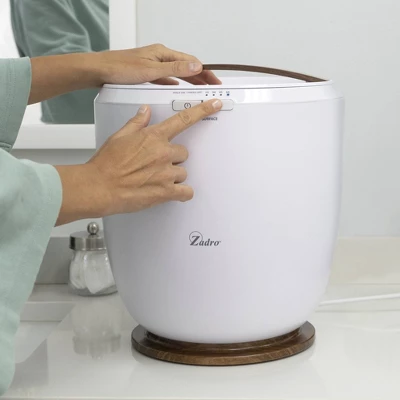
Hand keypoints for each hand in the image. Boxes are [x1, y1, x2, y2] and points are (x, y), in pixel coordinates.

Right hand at [54, 99, 221, 224]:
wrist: (99, 187)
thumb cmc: (107, 164)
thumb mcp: (119, 136)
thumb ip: (137, 123)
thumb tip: (146, 111)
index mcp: (153, 137)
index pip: (183, 119)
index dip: (202, 111)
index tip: (215, 104)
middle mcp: (163, 153)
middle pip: (183, 153)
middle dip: (173, 158)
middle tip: (156, 165)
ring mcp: (166, 173)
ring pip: (183, 172)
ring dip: (173, 176)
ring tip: (154, 180)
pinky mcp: (166, 192)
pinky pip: (186, 191)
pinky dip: (182, 193)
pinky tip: (172, 193)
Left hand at [95, 43, 220, 85]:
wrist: (99, 71)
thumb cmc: (120, 69)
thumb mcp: (150, 71)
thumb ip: (174, 69)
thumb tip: (196, 66)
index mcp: (162, 53)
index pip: (191, 62)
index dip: (205, 72)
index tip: (215, 81)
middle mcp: (159, 57)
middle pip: (185, 67)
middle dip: (200, 77)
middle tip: (211, 87)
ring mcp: (153, 65)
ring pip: (176, 73)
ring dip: (189, 81)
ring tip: (199, 90)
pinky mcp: (146, 74)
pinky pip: (166, 79)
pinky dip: (175, 84)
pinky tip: (177, 91)